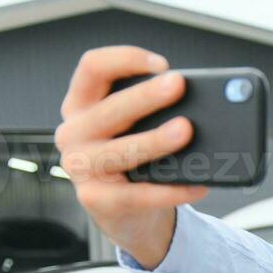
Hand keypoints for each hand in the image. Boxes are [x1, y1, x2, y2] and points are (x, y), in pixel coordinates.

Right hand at [53, 45, 209, 267]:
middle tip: (179, 85)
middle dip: (146, 96)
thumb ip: (151, 109)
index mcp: (80, 105)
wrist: (124, 213)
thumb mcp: (132, 128)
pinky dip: (172, 190)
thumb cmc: (134, 160)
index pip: (93, 67)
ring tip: (187, 130)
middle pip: (110, 109)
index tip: (161, 64)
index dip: (125, 59)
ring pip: (122, 151)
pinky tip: (198, 185)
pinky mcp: (98, 201)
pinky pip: (140, 194)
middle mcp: (73, 133)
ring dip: (156, 139)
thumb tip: (199, 99)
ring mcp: (81, 169)